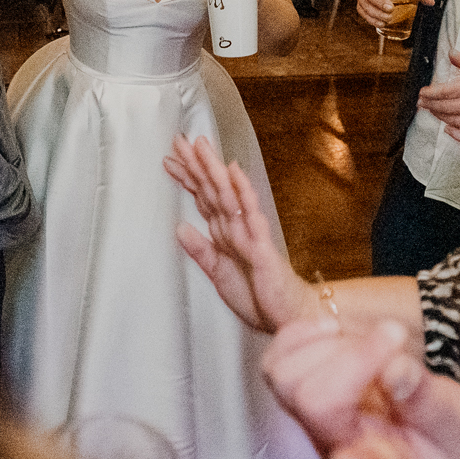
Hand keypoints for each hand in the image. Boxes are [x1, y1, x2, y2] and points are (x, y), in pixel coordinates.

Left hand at [165, 134, 314, 332]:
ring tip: (200, 146)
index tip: (169, 159)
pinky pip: (251, 215)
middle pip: (212, 190)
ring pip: (228, 195)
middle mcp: (236, 228)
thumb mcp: (219, 275)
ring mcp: (250, 233)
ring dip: (214, 170)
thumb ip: (201, 251)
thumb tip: (179, 228)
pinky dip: (242, 192)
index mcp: (225, 234)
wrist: (290, 318)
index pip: (203, 199)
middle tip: (178, 140)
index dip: (186, 179)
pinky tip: (234, 172)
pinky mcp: (262, 246)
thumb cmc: (259, 296)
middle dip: (195, 165)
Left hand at [264, 317, 459, 458]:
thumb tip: (396, 369)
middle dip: (353, 357)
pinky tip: (337, 331)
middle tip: (396, 338)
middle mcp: (338, 448)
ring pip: (284, 375)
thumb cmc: (446, 455)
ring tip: (371, 339)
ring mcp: (311, 423)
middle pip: (310, 400)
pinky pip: (278, 359)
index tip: (380, 406)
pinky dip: (303, 334)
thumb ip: (433, 408)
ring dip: (328, 343)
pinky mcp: (300, 396)